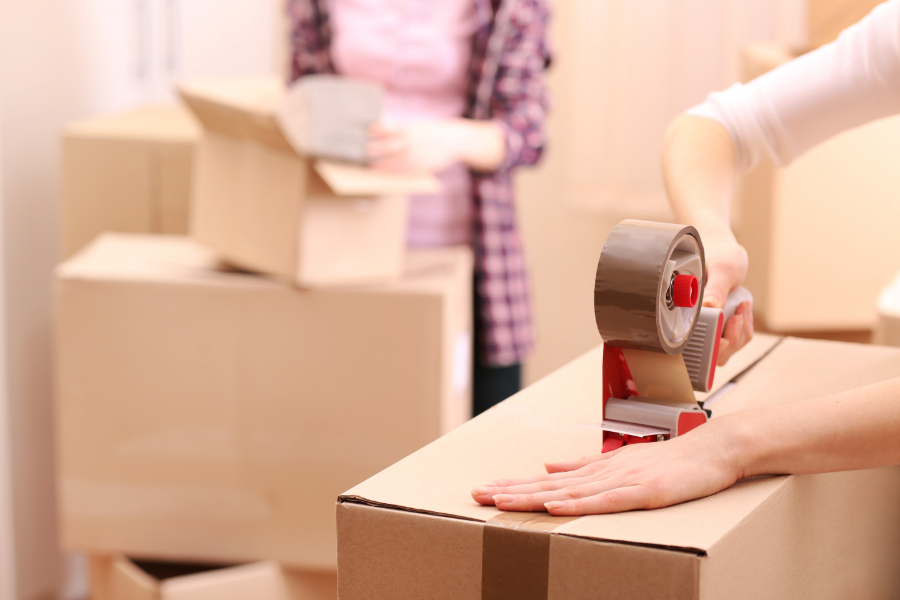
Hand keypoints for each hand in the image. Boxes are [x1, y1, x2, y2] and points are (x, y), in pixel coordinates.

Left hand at [367, 120, 460, 173]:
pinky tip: (386, 172)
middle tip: (367, 150)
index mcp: (411, 130)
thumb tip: (384, 127)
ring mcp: (417, 155)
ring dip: (384, 164)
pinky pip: (405, 171)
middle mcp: (412, 143)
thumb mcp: (418, 126)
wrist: (454, 141)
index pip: (390, 129)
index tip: (368, 130)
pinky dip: (395, 172)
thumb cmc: (434, 132)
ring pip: (396, 161)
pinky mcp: (422, 166)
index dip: (378, 130)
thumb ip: (402, 129)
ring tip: (373, 166)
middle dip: (377, 148)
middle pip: (390, 146)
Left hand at [470, 418, 742, 514]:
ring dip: (533, 497)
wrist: (713, 451)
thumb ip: (583, 467)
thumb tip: (547, 466)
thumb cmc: (670, 461)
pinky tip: (554, 506)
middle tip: (476, 494)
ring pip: (568, 491)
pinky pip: (605, 501)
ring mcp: (621, 481)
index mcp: (594, 470)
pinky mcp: (643, 492)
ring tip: (500, 501)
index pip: (546, 481)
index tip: (484, 489)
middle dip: (511, 490)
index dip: (514, 486)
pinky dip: (578, 503)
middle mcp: (601, 473)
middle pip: (547, 485)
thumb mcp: (620, 464)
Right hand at [701, 230, 752, 364]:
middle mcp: (696, 323)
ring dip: (741, 332)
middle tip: (738, 316)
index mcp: (687, 312)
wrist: (722, 251)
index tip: (724, 333)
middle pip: (714, 353)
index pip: (696, 346)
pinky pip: (737, 339)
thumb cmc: (717, 255)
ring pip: (728, 349)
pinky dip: (745, 327)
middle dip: (733, 338)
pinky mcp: (721, 326)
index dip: (713, 347)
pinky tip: (743, 310)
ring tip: (742, 308)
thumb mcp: (721, 269)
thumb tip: (710, 307)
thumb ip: (716, 288)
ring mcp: (710, 327)